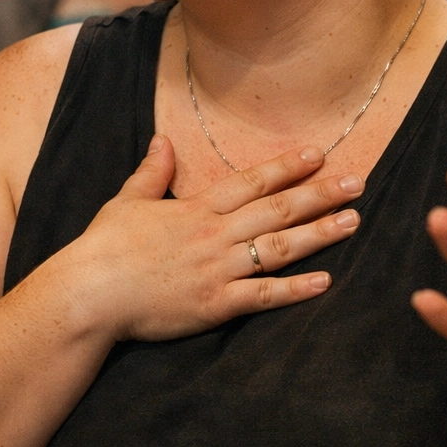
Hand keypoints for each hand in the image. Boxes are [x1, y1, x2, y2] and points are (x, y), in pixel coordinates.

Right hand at [58, 135, 363, 341]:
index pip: (252, 182)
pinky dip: (295, 290)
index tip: (319, 154)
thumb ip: (151, 172)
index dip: (288, 167)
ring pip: (280, 247)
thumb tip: (163, 140)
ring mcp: (218, 269)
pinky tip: (325, 282)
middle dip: (321, 194)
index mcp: (197, 208)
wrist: (88, 294)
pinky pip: (263, 295)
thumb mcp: (127, 201)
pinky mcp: (216, 305)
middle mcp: (215, 234)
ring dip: (320, 234)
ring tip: (354, 222)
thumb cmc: (103, 248)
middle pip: (278, 209)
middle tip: (358, 183)